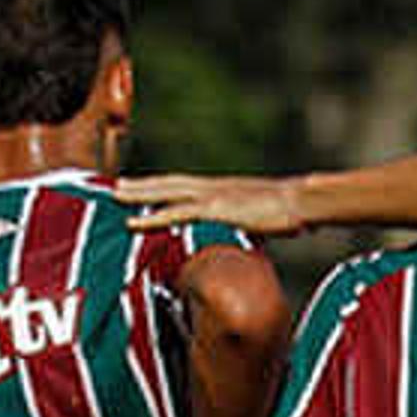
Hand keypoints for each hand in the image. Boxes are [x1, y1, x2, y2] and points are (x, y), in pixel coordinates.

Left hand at [119, 173, 306, 237]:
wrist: (300, 201)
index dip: (164, 186)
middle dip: (143, 185)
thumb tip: (252, 233)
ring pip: (165, 193)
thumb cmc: (290, 210)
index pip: (186, 185)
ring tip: (116, 196)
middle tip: (117, 186)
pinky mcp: (213, 208)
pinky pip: (174, 213)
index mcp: (223, 188)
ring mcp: (211, 195)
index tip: (145, 187)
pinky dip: (151, 217)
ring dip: (138, 194)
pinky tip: (133, 222)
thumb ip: (250, 222)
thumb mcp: (264, 216)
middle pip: (169, 183)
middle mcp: (212, 187)